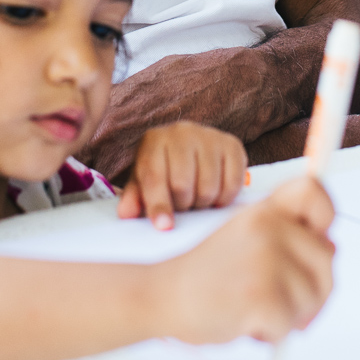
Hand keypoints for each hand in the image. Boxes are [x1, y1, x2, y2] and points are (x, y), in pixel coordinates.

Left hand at [117, 121, 248, 229]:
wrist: (191, 146)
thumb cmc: (164, 168)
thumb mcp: (144, 180)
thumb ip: (134, 197)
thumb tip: (126, 214)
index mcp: (154, 140)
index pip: (154, 177)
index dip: (158, 205)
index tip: (164, 227)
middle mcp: (182, 132)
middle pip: (182, 185)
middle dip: (182, 205)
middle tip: (183, 207)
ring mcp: (209, 136)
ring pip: (208, 188)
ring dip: (203, 204)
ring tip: (197, 199)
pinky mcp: (232, 144)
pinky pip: (232, 183)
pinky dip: (225, 198)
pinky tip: (216, 195)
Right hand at [155, 176, 335, 345]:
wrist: (162, 296)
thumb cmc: (207, 275)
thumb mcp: (246, 240)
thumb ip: (286, 239)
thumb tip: (333, 247)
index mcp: (264, 211)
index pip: (313, 191)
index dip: (326, 214)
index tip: (319, 237)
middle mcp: (268, 228)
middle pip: (326, 259)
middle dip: (314, 290)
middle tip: (284, 303)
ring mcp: (265, 261)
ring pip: (312, 298)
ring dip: (289, 317)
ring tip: (252, 308)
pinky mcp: (261, 296)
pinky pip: (289, 326)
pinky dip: (270, 335)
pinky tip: (244, 323)